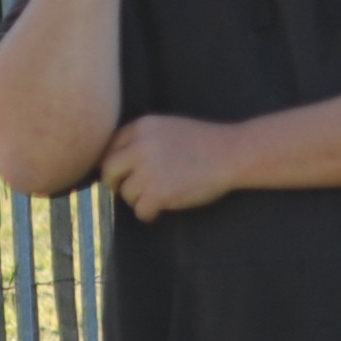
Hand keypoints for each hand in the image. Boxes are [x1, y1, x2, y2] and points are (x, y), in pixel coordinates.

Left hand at [100, 112, 243, 219]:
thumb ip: (143, 138)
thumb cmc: (205, 142)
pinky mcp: (158, 192)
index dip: (115, 163)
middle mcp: (140, 146)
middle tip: (128, 190)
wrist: (233, 153)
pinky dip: (149, 214)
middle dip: (115, 182)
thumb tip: (117, 162)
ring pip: (126, 193)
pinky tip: (160, 210)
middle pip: (108, 170)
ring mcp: (148, 170)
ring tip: (158, 197)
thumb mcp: (169, 128)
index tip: (122, 173)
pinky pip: (140, 210)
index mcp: (142, 126)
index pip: (110, 147)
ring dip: (139, 199)